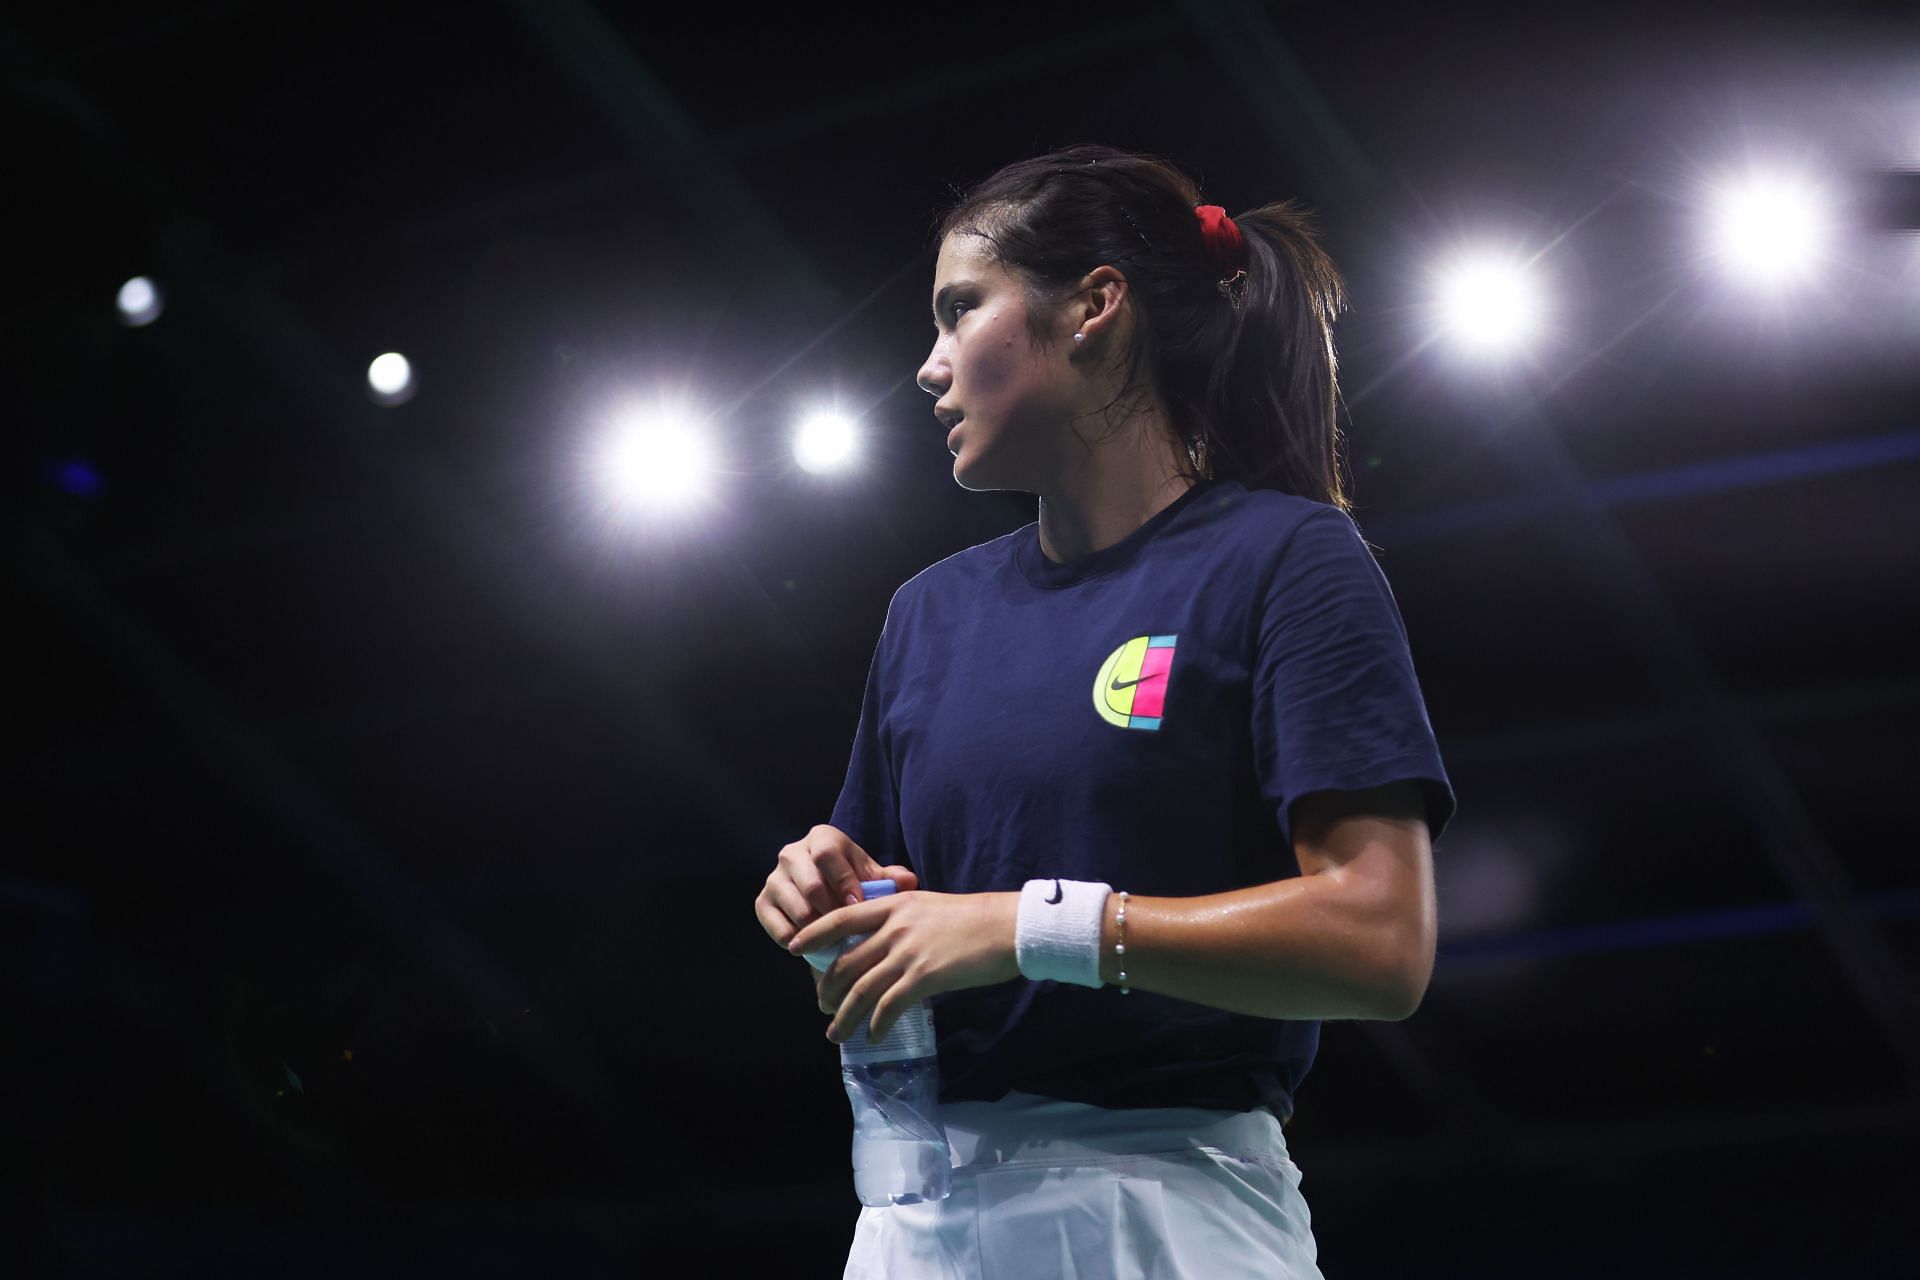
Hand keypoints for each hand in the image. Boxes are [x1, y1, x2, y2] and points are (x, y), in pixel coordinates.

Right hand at [754, 823, 917, 949]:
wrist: (823, 890)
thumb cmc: (852, 880)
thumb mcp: (871, 876)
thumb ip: (890, 879)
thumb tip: (908, 882)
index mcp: (821, 838)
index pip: (827, 855)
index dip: (844, 882)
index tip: (858, 906)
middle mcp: (791, 853)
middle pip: (810, 885)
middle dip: (833, 911)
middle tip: (850, 929)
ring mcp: (774, 878)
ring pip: (796, 909)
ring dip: (820, 929)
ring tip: (837, 939)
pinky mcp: (762, 903)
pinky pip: (780, 928)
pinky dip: (801, 941)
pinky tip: (817, 944)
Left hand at [786, 890, 1020, 1042]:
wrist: (1006, 927)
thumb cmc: (973, 918)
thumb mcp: (928, 906)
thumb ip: (901, 921)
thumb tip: (880, 945)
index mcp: (893, 905)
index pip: (841, 918)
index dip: (814, 934)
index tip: (794, 948)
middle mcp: (894, 928)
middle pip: (846, 962)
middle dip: (827, 988)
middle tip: (823, 1005)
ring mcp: (908, 952)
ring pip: (862, 989)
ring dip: (845, 1016)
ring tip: (836, 1033)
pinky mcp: (924, 977)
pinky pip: (888, 1006)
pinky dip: (876, 1024)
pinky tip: (872, 1035)